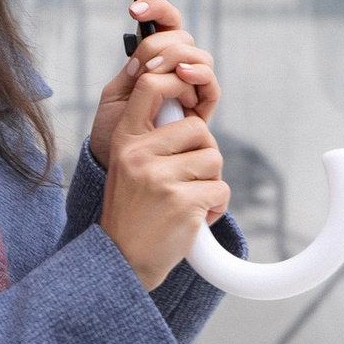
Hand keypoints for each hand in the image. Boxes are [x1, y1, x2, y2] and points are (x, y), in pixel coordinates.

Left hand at [89, 0, 218, 166]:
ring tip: (155, 72)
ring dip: (178, 58)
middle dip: (162, 44)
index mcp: (152, 59)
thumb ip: (134, 73)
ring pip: (199, 57)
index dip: (156, 8)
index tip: (135, 10)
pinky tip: (183, 76)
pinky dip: (199, 75)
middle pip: (182, 37)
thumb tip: (148, 52)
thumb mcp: (116, 96)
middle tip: (143, 66)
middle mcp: (175, 69)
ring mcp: (190, 87)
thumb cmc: (115, 129)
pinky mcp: (201, 109)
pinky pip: (210, 86)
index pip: (163, 23)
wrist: (122, 163)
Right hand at [98, 20, 229, 293]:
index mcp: (125, 139)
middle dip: (204, 154)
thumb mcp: (129, 166)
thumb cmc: (133, 210)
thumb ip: (152, 137)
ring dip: (211, 183)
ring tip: (190, 201)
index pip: (151, 85)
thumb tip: (190, 104)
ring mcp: (160, 178)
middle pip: (199, 129)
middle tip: (189, 178)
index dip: (178, 82)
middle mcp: (138, 154)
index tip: (188, 100)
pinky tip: (196, 219)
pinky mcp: (182, 203)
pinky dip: (216, 207)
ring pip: (214, 160)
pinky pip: (221, 190)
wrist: (122, 260)